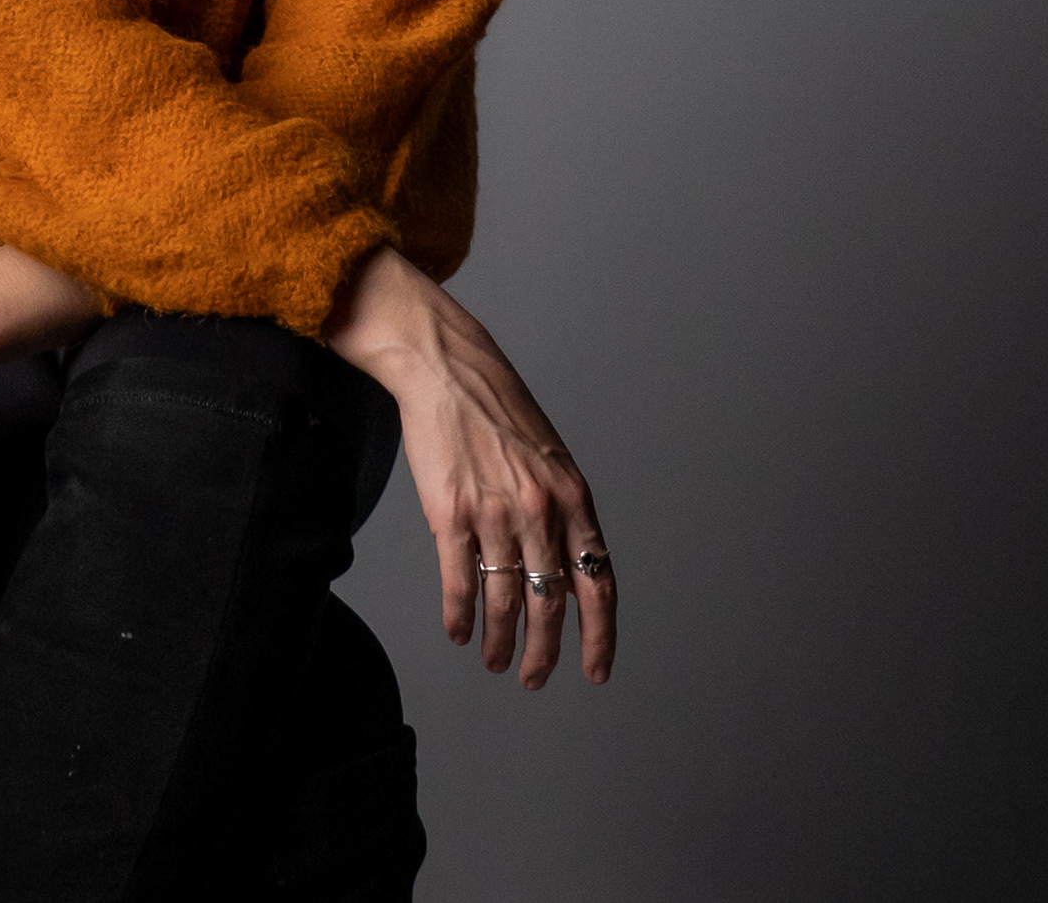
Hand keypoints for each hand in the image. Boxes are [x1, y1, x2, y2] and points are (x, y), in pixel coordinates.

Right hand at [324, 246, 615, 686]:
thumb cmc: (497, 408)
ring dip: (501, 641)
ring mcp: (495, 512)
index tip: (595, 669)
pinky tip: (459, 631)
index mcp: (572, 496)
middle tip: (533, 678)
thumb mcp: (549, 457)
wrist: (447, 368)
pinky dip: (460, 616)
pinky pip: (460, 582)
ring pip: (506, 601)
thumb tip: (564, 573)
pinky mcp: (450, 513)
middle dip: (545, 652)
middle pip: (551, 604)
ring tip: (494, 660)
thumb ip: (560, 513)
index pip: (598, 582)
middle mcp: (540, 509)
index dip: (599, 634)